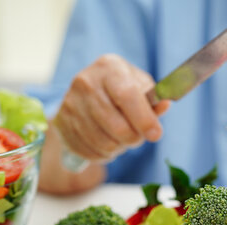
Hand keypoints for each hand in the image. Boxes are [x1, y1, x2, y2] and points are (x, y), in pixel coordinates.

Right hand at [53, 54, 169, 161]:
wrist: (89, 92)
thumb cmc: (123, 89)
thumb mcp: (141, 87)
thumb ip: (153, 99)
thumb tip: (165, 105)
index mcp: (109, 68)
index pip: (127, 95)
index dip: (143, 119)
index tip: (156, 134)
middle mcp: (85, 82)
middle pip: (116, 125)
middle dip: (134, 138)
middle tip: (138, 137)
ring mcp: (70, 103)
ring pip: (103, 142)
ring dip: (119, 148)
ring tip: (122, 138)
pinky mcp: (61, 123)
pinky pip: (89, 151)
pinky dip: (104, 154)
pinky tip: (107, 143)